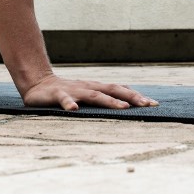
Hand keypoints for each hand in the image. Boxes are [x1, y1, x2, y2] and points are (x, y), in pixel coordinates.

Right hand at [22, 74, 158, 110]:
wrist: (38, 84)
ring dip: (108, 101)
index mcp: (96, 87)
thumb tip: (128, 95)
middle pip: (113, 90)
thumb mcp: (88, 92)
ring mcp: (74, 90)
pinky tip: (73, 110)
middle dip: (131, 97)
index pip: (120, 89)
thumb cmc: (67, 91)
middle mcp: (88, 87)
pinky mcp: (57, 95)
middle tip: (147, 105)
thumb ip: (105, 94)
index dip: (137, 95)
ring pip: (93, 95)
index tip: (154, 104)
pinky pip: (64, 99)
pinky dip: (69, 103)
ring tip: (122, 107)